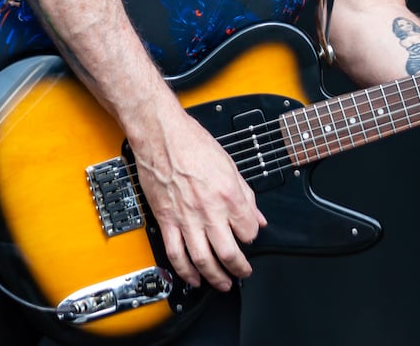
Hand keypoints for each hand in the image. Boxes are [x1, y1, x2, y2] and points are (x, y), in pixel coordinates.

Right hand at [130, 109, 267, 291]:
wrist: (162, 136)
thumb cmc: (193, 144)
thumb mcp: (231, 166)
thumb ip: (246, 195)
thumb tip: (257, 216)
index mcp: (229, 195)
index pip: (249, 231)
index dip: (251, 236)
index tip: (249, 237)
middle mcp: (209, 211)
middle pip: (229, 252)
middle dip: (240, 268)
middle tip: (243, 272)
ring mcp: (186, 218)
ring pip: (203, 260)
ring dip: (215, 277)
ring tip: (223, 284)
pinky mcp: (166, 221)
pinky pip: (176, 254)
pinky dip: (185, 272)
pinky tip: (193, 278)